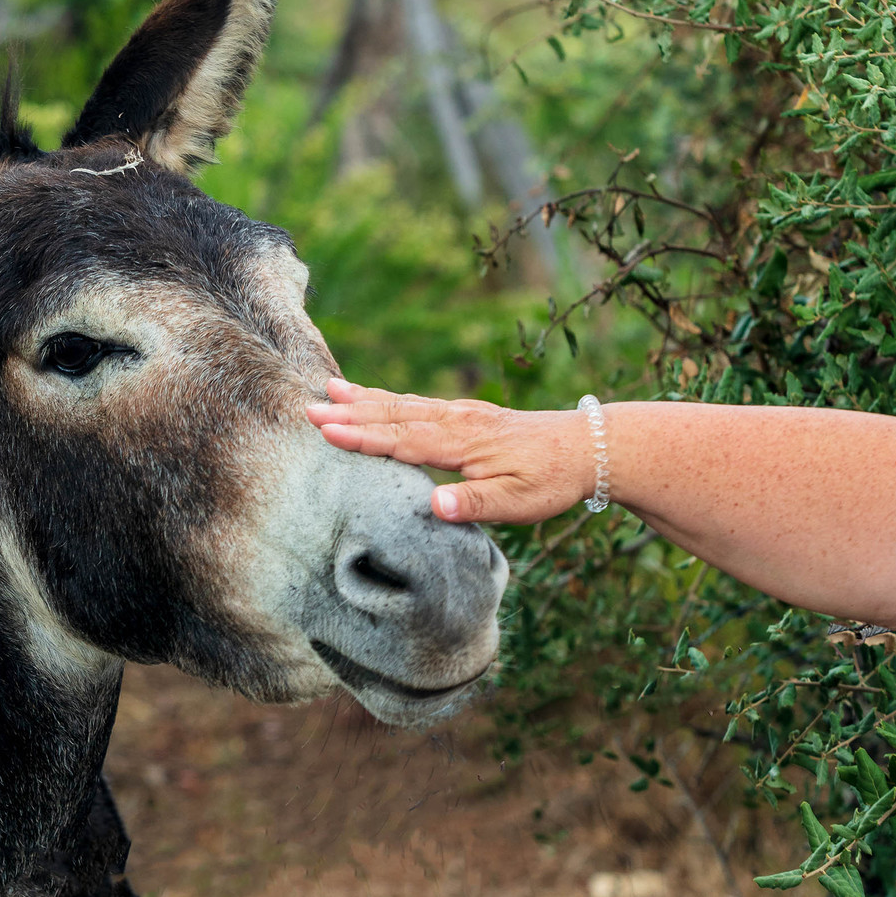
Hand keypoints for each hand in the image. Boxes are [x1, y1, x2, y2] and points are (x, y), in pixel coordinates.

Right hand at [306, 378, 597, 523]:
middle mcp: (456, 421)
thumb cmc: (551, 480)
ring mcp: (461, 414)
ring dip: (364, 398)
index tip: (325, 430)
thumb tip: (434, 507)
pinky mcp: (468, 414)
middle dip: (350, 411)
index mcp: (462, 443)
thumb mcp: (517, 502)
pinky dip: (389, 398)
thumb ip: (474, 504)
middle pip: (394, 414)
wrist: (587, 447)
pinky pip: (418, 402)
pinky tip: (376, 397)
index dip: (362, 436)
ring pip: (403, 403)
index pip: (402, 440)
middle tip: (308, 406)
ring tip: (330, 389)